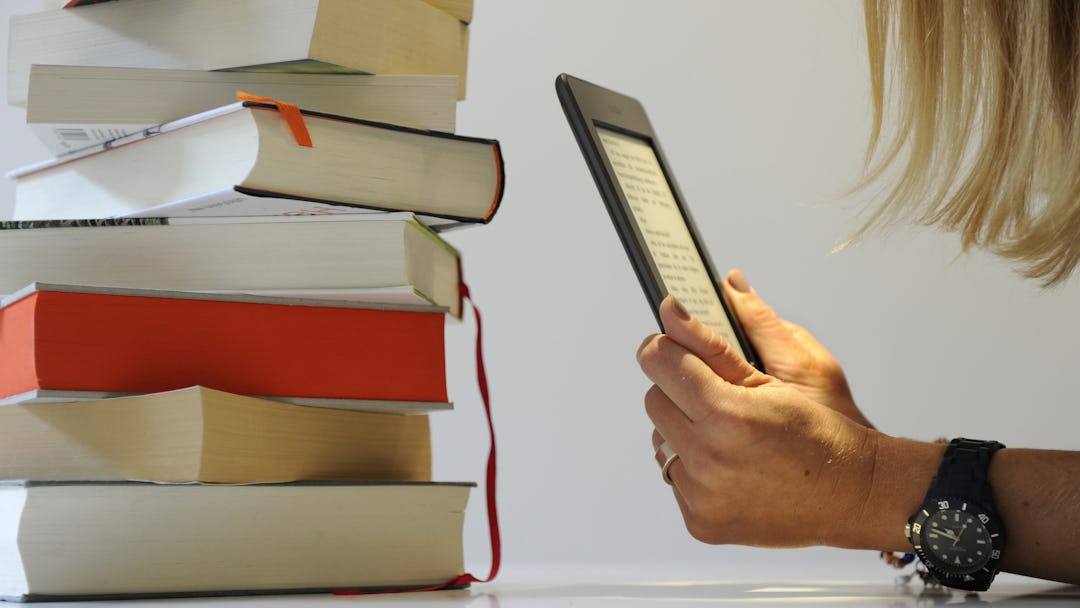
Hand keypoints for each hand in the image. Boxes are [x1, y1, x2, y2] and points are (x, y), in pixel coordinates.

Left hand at [639, 295, 879, 547]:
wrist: (853, 496)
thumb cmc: (822, 432)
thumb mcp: (775, 377)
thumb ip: (715, 344)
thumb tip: (673, 312)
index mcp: (726, 414)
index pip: (659, 361)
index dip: (665, 347)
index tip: (672, 344)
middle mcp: (708, 458)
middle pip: (654, 399)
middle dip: (678, 390)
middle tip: (715, 394)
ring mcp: (701, 496)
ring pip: (660, 439)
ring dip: (684, 429)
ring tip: (728, 433)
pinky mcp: (700, 521)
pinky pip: (674, 477)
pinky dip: (694, 467)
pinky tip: (731, 465)